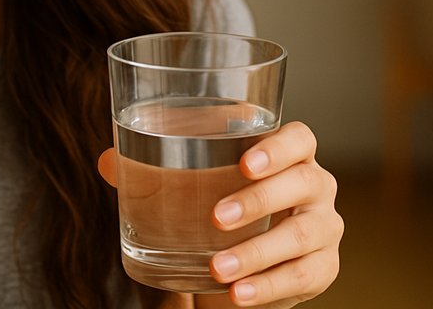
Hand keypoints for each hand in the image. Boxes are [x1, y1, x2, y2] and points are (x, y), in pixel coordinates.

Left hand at [98, 121, 341, 307]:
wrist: (244, 260)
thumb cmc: (221, 204)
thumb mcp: (191, 185)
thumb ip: (152, 170)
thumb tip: (109, 161)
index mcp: (288, 155)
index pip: (300, 138)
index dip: (279, 147)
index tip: (244, 163)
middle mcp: (315, 186)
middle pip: (303, 183)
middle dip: (259, 200)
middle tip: (217, 217)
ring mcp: (324, 228)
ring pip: (301, 236)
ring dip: (256, 252)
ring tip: (217, 269)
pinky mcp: (322, 268)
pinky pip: (301, 277)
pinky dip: (267, 287)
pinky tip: (237, 295)